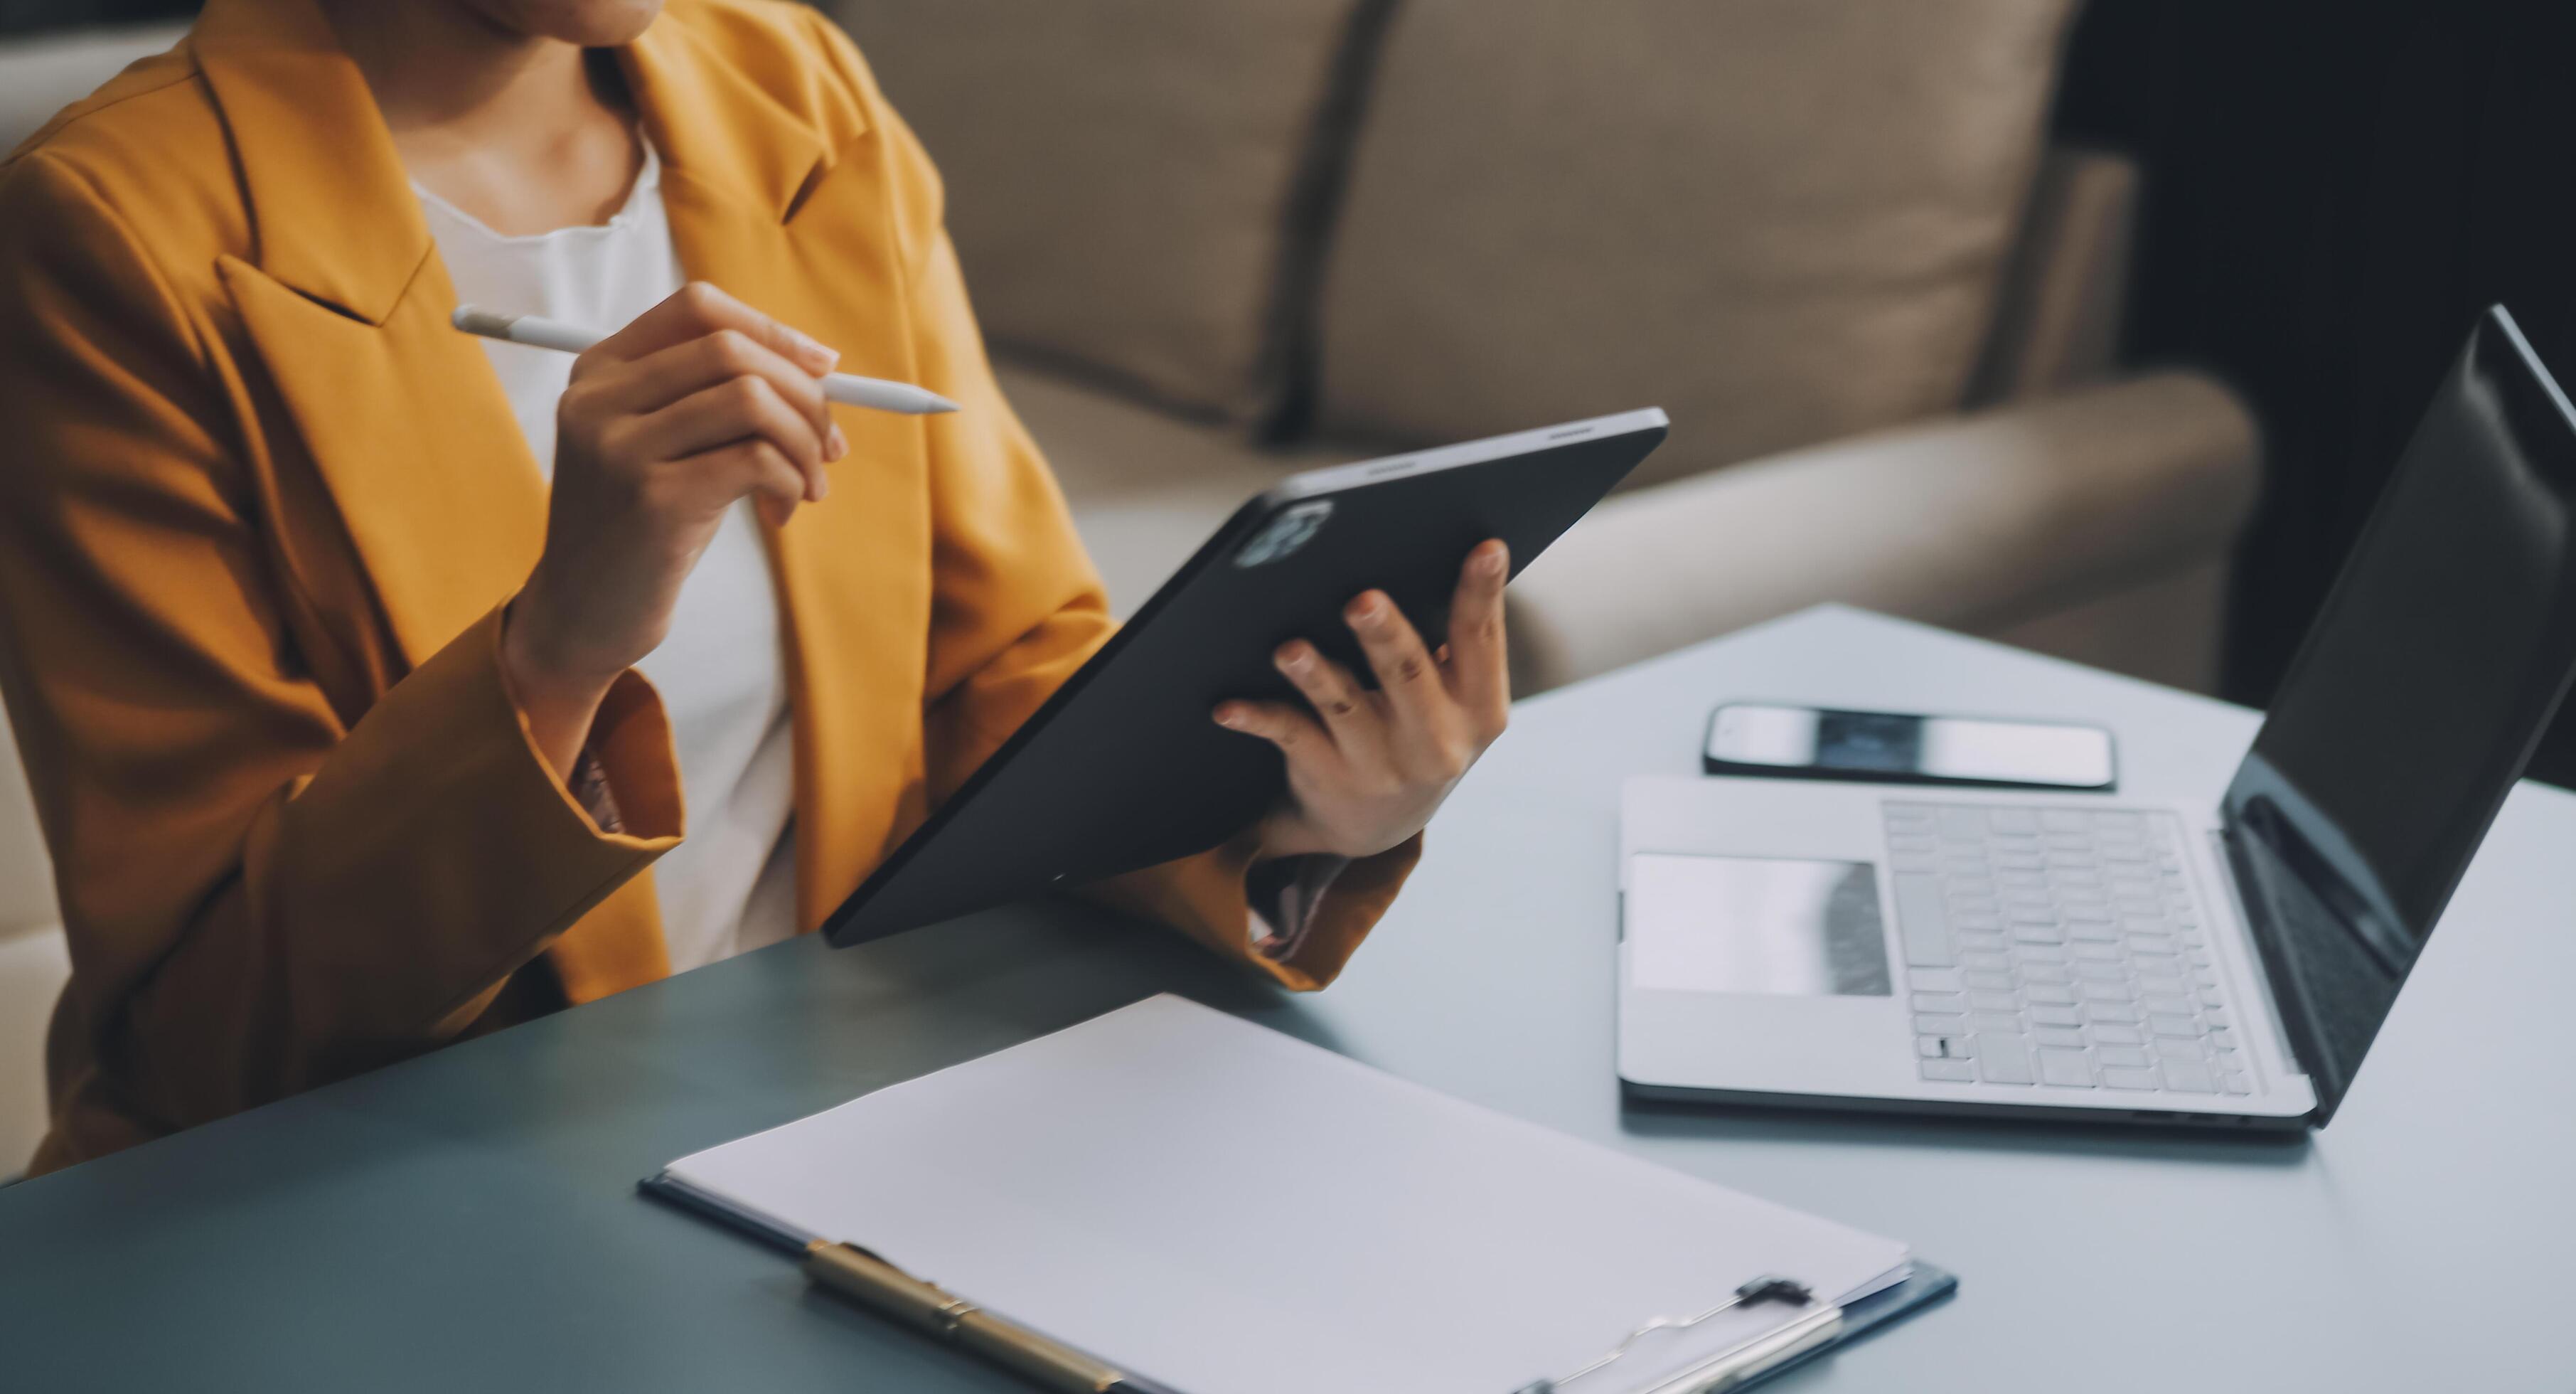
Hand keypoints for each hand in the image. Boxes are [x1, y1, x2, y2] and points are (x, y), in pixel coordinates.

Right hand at [501, 282, 846, 775]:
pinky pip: (757, 460)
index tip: (825, 369)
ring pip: (752, 400)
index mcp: (601, 369)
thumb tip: (821, 367)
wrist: (584, 613)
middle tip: (829, 446)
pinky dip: (791, 482)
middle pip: (732, 350)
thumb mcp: (667, 443)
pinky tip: (781, 514)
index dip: (773, 330)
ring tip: (808, 487)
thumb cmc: (643, 525)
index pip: (698, 307)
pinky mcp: (652, 500)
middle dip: (805, 394)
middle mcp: (600, 399)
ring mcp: (620, 448)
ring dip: (805, 443)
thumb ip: (718, 397)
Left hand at [1213, 540, 1511, 858]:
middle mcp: (1435, 741)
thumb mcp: (1455, 703)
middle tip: (1362, 600)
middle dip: (1385, 635)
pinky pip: (1289, 736)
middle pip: (1408, 673)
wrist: (1379, 827)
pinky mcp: (1328, 775)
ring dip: (1315, 676)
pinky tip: (1228, 707)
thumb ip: (1449, 648)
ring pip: (1343, 706)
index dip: (1484, 591)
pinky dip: (1257, 718)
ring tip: (1290, 650)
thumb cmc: (1418, 731)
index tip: (1486, 547)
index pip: (1481, 639)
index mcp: (1478, 709)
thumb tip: (1415, 556)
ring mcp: (1380, 764)